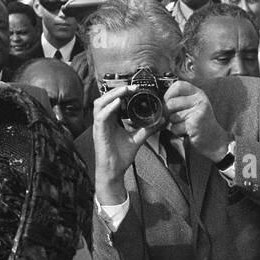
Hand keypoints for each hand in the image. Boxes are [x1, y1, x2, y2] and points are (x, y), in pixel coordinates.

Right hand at [93, 85, 150, 205]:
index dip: (123, 92)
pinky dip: (109, 108)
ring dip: (112, 95)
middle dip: (119, 90)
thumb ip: (148, 129)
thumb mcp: (137, 139)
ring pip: (100, 103)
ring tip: (125, 91)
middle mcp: (103, 120)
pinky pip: (101, 116)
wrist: (114, 172)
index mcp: (111, 120)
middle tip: (133, 87)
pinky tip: (118, 103)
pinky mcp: (98, 132)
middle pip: (106, 98)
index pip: (114, 100)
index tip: (137, 88)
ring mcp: (99, 125)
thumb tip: (161, 120)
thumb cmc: (121, 156)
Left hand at [163, 80, 231, 162]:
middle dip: (168, 113)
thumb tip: (161, 102)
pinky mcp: (194, 124)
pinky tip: (187, 132)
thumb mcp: (193, 106)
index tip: (168, 102)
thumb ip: (181, 99)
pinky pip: (175, 127)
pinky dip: (178, 132)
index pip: (178, 86)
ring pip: (172, 116)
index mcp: (198, 93)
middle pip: (171, 103)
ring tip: (185, 126)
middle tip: (177, 119)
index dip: (168, 94)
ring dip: (174, 124)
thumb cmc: (200, 124)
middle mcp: (199, 100)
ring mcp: (198, 112)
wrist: (214, 141)